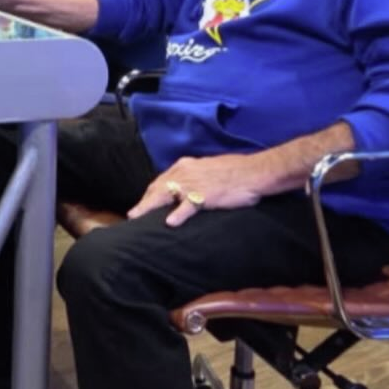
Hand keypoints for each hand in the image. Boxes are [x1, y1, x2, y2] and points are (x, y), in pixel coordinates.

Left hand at [128, 154, 265, 227]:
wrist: (255, 172)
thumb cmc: (236, 172)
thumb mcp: (208, 169)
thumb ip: (194, 177)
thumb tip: (187, 188)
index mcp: (185, 165)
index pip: (162, 180)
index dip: (151, 193)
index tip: (143, 203)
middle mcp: (184, 172)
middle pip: (157, 187)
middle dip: (144, 201)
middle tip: (133, 215)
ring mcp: (193, 183)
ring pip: (165, 195)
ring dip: (148, 207)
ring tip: (136, 217)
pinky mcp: (206, 194)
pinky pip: (188, 205)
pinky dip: (178, 214)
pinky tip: (170, 223)